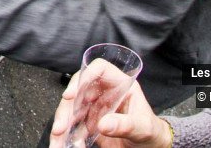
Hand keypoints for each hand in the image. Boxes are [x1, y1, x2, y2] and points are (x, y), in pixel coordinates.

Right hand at [48, 72, 171, 147]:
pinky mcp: (90, 123)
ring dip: (62, 123)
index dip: (84, 77)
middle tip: (61, 126)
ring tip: (58, 137)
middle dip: (66, 109)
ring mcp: (95, 108)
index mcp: (120, 85)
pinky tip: (65, 143)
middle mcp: (104, 93)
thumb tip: (104, 124)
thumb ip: (126, 124)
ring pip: (72, 109)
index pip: (100, 70)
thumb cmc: (152, 132)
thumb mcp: (143, 127)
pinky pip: (74, 126)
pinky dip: (67, 135)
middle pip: (79, 91)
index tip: (72, 94)